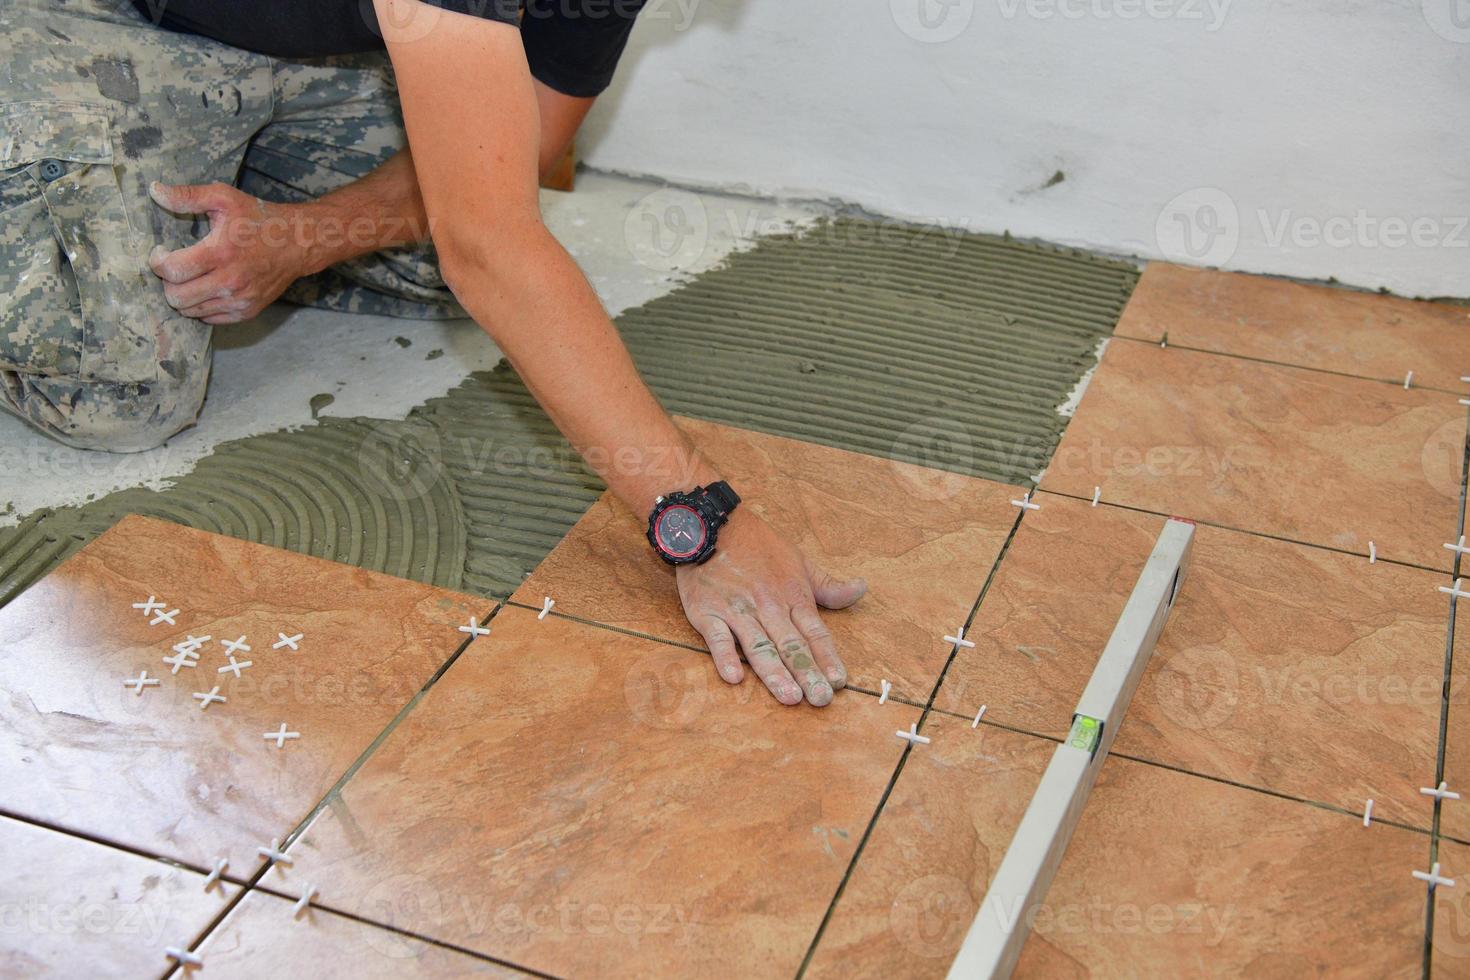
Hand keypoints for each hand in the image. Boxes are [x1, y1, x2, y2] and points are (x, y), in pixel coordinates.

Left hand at [147, 181, 313, 323]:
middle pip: (177, 297)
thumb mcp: (224, 198)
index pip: (173, 270)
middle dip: (167, 282)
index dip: (157, 263)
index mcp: (221, 253)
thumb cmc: (259, 219)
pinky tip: (206, 288)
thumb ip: (188, 195)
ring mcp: (239, 299)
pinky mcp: (247, 311)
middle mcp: (230, 281)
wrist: (298, 243)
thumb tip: (155, 190)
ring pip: (190, 311)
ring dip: (183, 295)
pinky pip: (209, 318)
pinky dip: (201, 306)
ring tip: (190, 278)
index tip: (160, 253)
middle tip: (175, 267)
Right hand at [677, 510, 866, 706]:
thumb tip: (861, 589)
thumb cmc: (759, 546)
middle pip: (791, 645)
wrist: (712, 525)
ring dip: (774, 672)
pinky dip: (725, 657)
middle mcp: (768, 606)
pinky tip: (734, 677)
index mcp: (793, 596)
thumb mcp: (800, 561)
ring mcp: (738, 611)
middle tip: (820, 699)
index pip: (815, 633)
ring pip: (759, 646)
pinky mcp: (708, 613)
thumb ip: (828, 585)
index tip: (839, 682)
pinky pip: (717, 638)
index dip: (827, 658)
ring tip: (789, 696)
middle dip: (807, 673)